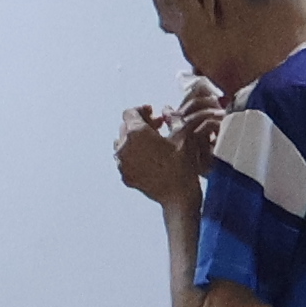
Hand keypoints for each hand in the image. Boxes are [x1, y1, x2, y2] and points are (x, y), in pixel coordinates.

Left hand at [112, 94, 216, 208]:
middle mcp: (124, 146)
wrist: (179, 196)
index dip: (142, 110)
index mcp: (136, 132)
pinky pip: (124, 160)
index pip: (130, 112)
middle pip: (125, 127)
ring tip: (151, 144)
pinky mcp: (125, 176)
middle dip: (140, 124)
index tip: (152, 113)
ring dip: (135, 140)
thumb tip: (167, 110)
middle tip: (157, 127)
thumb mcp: (183, 135)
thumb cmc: (182, 165)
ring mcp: (122, 163)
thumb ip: (174, 117)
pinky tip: (148, 158)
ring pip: (122, 144)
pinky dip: (133, 156)